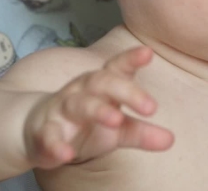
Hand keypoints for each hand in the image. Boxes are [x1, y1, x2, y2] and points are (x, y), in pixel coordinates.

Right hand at [24, 46, 173, 168]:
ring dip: (96, 110)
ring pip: (78, 104)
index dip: (131, 59)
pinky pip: (49, 135)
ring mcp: (61, 110)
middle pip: (102, 83)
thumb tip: (171, 140)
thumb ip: (141, 132)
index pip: (117, 68)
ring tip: (116, 119)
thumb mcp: (116, 129)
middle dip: (126, 91)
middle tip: (150, 106)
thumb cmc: (84, 124)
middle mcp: (82, 91)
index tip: (148, 53)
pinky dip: (56, 144)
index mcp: (101, 86)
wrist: (35, 131)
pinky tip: (65, 154)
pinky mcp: (43, 132)